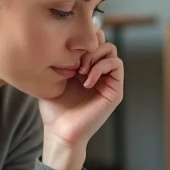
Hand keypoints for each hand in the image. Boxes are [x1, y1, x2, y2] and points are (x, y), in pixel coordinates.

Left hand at [38, 28, 123, 148]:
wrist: (60, 131)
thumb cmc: (54, 108)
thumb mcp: (53, 77)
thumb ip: (60, 58)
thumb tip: (64, 39)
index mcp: (86, 67)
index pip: (91, 39)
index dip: (81, 39)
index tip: (66, 51)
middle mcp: (99, 72)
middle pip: (103, 40)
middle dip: (88, 45)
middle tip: (74, 63)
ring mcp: (108, 80)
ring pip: (111, 50)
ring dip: (95, 55)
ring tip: (80, 71)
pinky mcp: (115, 90)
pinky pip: (116, 65)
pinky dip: (101, 67)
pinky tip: (87, 80)